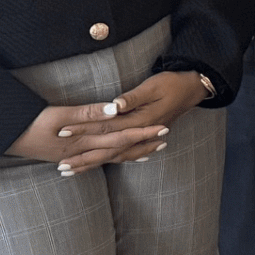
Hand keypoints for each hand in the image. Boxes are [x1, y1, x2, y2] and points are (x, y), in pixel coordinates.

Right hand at [7, 100, 170, 176]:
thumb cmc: (28, 122)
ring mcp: (74, 155)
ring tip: (149, 153)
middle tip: (165, 141)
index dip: (143, 132)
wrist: (3, 136)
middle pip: (119, 149)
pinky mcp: (66, 154)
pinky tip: (113, 158)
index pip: (121, 136)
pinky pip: (94, 159)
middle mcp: (82, 151)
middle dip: (143, 145)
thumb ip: (88, 112)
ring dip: (130, 154)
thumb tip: (116, 109)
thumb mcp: (58, 114)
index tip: (163, 128)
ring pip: (109, 157)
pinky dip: (109, 159)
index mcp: (83, 140)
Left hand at [43, 71, 209, 174]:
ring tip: (71, 171)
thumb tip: (113, 106)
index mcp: (139, 120)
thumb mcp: (153, 86)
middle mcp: (139, 133)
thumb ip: (132, 98)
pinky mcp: (143, 136)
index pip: (105, 127)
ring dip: (92, 164)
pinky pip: (125, 155)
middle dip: (83, 155)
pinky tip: (99, 166)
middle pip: (106, 147)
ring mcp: (142, 137)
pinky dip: (109, 161)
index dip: (84, 129)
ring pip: (114, 155)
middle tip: (60, 164)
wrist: (193, 89)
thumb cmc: (173, 83)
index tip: (63, 132)